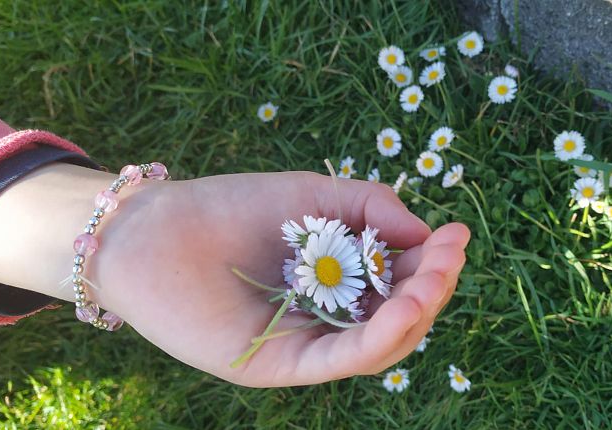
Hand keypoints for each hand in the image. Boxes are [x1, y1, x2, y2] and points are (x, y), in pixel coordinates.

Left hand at [93, 171, 469, 386]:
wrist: (154, 229)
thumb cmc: (230, 208)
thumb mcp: (313, 195)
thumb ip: (370, 207)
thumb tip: (427, 234)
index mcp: (340, 280)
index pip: (400, 281)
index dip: (432, 262)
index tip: (457, 234)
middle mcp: (329, 316)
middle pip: (397, 315)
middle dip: (431, 286)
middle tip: (451, 255)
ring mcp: (306, 342)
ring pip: (377, 344)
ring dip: (414, 313)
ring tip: (435, 280)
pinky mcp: (279, 364)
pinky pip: (338, 360)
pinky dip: (376, 338)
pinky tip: (404, 308)